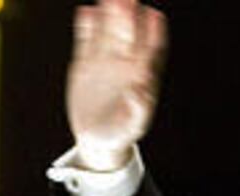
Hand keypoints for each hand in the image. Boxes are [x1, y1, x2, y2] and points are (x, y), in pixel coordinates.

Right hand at [67, 0, 166, 170]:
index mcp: (143, 76)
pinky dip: (87, 25)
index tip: (153, 16)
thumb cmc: (121, 134)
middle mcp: (126, 63)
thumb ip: (139, 109)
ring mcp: (106, 60)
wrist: (98, 139)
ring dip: (109, 13)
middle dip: (129, 15)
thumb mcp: (133, 126)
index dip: (154, 31)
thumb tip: (139, 90)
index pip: (153, 48)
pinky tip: (86, 13)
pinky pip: (86, 38)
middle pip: (131, 32)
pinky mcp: (85, 62)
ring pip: (109, 30)